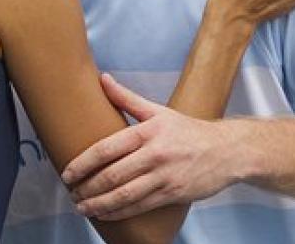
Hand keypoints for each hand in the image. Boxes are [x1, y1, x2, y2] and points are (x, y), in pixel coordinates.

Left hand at [62, 74, 236, 220]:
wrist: (227, 151)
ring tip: (82, 206)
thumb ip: (127, 98)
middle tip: (71, 192)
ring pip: (125, 195)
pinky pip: (140, 206)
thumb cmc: (188, 130)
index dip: (83, 163)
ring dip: (99, 203)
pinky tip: (105, 213)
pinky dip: (119, 212)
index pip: (107, 148)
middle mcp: (155, 154)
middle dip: (87, 186)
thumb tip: (102, 79)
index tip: (67, 172)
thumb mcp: (158, 111)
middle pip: (112, 175)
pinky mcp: (173, 194)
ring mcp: (164, 176)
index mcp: (148, 131)